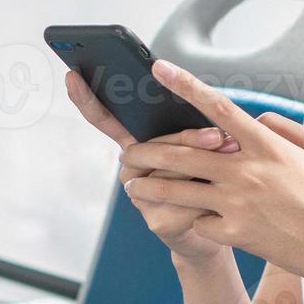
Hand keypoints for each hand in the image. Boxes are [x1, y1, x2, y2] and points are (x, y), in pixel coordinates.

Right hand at [65, 69, 238, 262]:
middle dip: (187, 139)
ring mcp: (140, 196)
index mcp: (138, 144)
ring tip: (231, 154)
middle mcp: (132, 169)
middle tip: (218, 136)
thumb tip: (220, 128)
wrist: (222, 227)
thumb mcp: (203, 147)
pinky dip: (211, 198)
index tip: (72, 76)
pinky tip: (224, 197)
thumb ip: (200, 133)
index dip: (87, 99)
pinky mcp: (157, 221)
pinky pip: (186, 202)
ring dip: (205, 165)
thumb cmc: (211, 178)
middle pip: (153, 146)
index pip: (106, 120)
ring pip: (171, 173)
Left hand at [117, 59, 303, 287]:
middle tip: (128, 150)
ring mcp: (237, 204)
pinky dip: (194, 218)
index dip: (186, 84)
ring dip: (149, 187)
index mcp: (267, 145)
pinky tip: (191, 220)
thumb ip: (284, 127)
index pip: (219, 106)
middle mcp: (246, 171)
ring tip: (133, 185)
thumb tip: (255, 119)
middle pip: (182, 152)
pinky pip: (199, 220)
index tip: (160, 68)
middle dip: (149, 150)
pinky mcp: (234, 234)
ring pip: (177, 189)